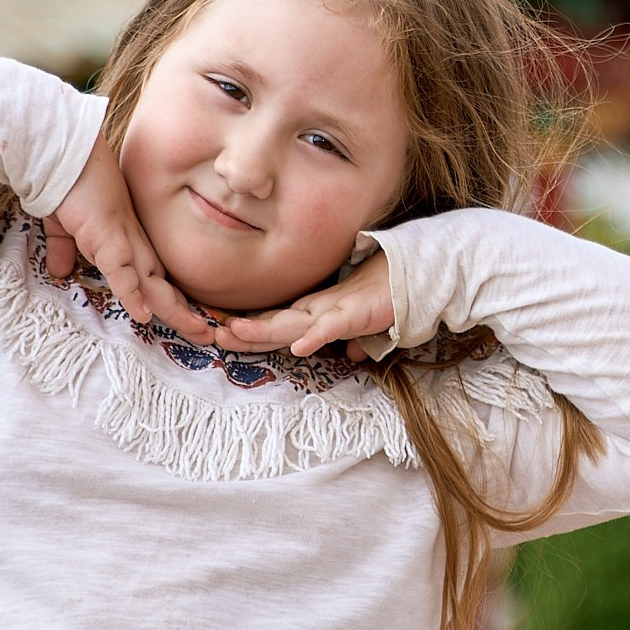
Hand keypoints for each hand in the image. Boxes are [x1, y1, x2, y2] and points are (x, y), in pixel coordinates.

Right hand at [49, 141, 213, 344]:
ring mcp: (122, 241)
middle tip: (208, 336)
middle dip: (187, 313)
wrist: (64, 159)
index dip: (171, 301)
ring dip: (175, 312)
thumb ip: (66, 250)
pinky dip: (133, 295)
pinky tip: (145, 316)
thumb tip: (58, 271)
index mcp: (127, 242)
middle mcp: (133, 244)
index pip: (156, 278)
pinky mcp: (106, 238)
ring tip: (198, 333)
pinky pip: (122, 273)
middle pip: (165, 286)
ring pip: (154, 285)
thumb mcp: (64, 229)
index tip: (187, 321)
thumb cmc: (67, 188)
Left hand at [214, 251, 393, 359]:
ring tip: (237, 333)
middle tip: (215, 335)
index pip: (277, 322)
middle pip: (275, 324)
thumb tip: (348, 352)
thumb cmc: (384, 297)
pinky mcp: (357, 314)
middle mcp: (318, 310)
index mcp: (315, 312)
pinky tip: (299, 348)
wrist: (413, 276)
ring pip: (293, 323)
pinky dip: (315, 337)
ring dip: (264, 329)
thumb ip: (350, 335)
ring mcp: (335, 311)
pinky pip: (333, 327)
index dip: (251, 330)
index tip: (224, 335)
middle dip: (245, 331)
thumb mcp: (360, 325)